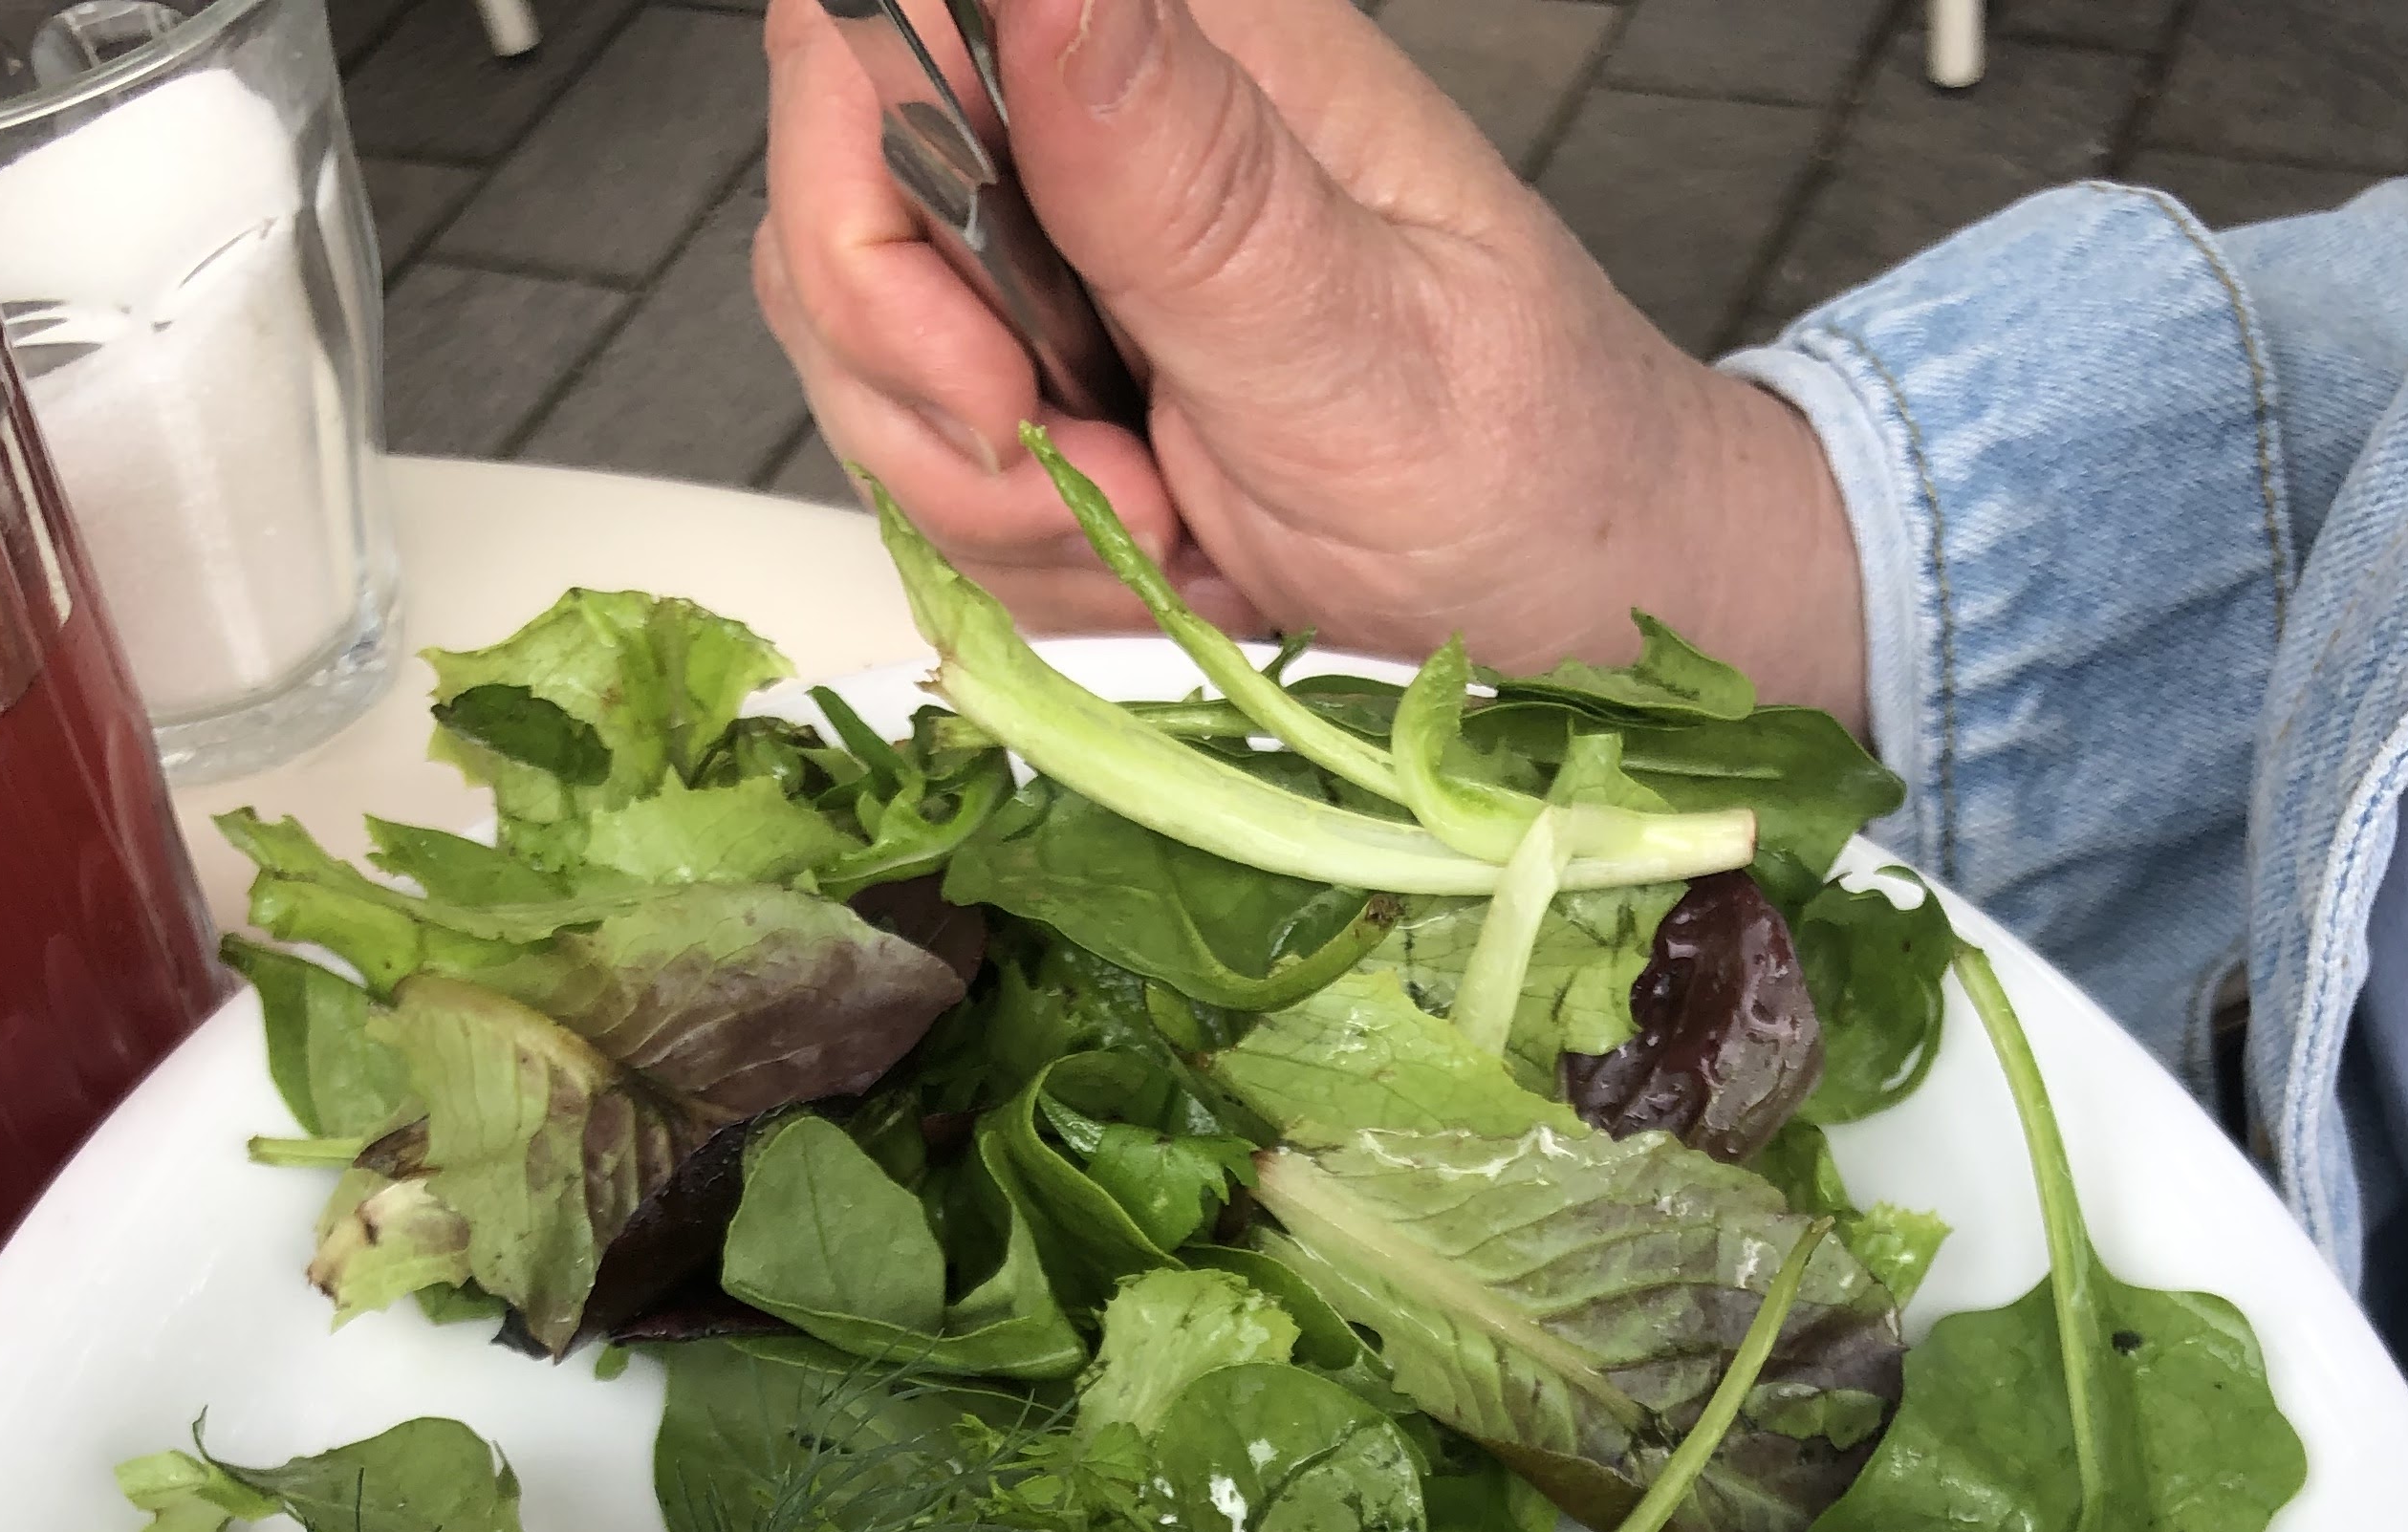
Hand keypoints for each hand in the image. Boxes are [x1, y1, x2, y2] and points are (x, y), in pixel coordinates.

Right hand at [753, 0, 1866, 720]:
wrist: (1572, 600)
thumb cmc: (1527, 455)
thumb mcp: (1362, 332)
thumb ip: (1182, 170)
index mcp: (1169, 45)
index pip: (875, 25)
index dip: (867, 200)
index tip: (999, 373)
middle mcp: (1086, 135)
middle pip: (835, 213)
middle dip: (938, 402)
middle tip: (1122, 481)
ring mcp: (1052, 270)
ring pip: (863, 366)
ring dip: (992, 504)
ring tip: (1170, 524)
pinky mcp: (1042, 391)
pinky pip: (928, 478)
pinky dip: (1025, 559)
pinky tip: (1157, 553)